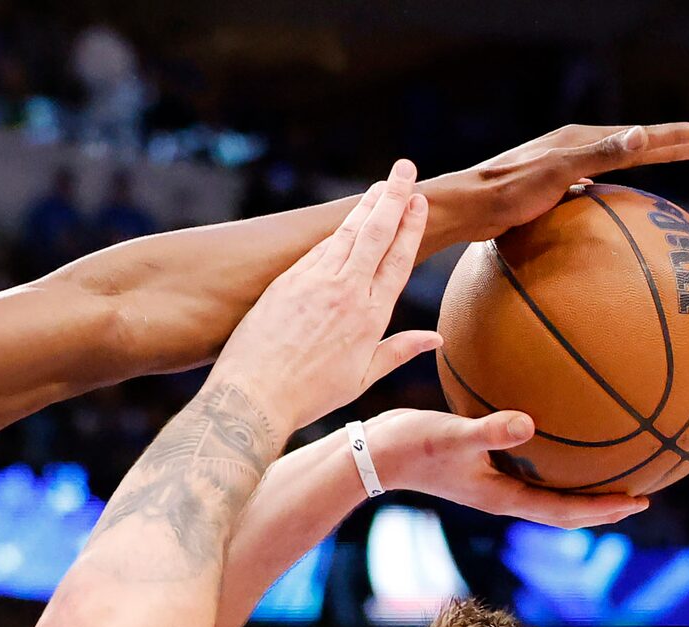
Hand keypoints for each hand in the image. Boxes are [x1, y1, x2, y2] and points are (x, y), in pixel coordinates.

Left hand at [215, 161, 438, 433]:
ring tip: (379, 186)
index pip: (398, 258)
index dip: (410, 226)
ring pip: (346, 234)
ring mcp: (314, 282)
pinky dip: (335, 233)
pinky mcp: (287, 281)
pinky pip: (317, 249)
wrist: (253, 396)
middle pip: (376, 233)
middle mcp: (345, 292)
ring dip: (365, 207)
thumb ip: (399, 351)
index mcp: (370, 316)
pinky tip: (344, 223)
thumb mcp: (361, 378)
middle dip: (392, 196)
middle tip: (404, 168)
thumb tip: (435, 338)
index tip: (419, 201)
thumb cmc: (309, 395)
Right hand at [364, 408, 648, 528]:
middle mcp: (502, 494)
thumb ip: (490, 430)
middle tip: (642, 495)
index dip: (603, 509)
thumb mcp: (451, 435)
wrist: (373, 452)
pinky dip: (556, 462)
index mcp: (502, 497)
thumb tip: (529, 423)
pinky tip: (562, 437)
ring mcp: (492, 483)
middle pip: (563, 510)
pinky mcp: (483, 466)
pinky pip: (532, 468)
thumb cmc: (410, 444)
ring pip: (549, 492)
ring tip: (614, 474)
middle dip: (602, 507)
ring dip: (582, 489)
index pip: (563, 511)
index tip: (640, 501)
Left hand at [426, 121, 688, 247]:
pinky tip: (610, 196)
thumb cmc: (510, 191)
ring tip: (664, 160)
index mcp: (581, 139)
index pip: (640, 136)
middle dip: (665, 143)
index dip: (673, 136)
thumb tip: (642, 135)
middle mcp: (572, 148)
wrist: (467, 208)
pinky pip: (592, 183)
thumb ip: (601, 154)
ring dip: (641, 160)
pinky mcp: (546, 189)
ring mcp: (559, 167)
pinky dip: (611, 185)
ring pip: (612, 162)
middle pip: (631, 144)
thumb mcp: (560, 170)